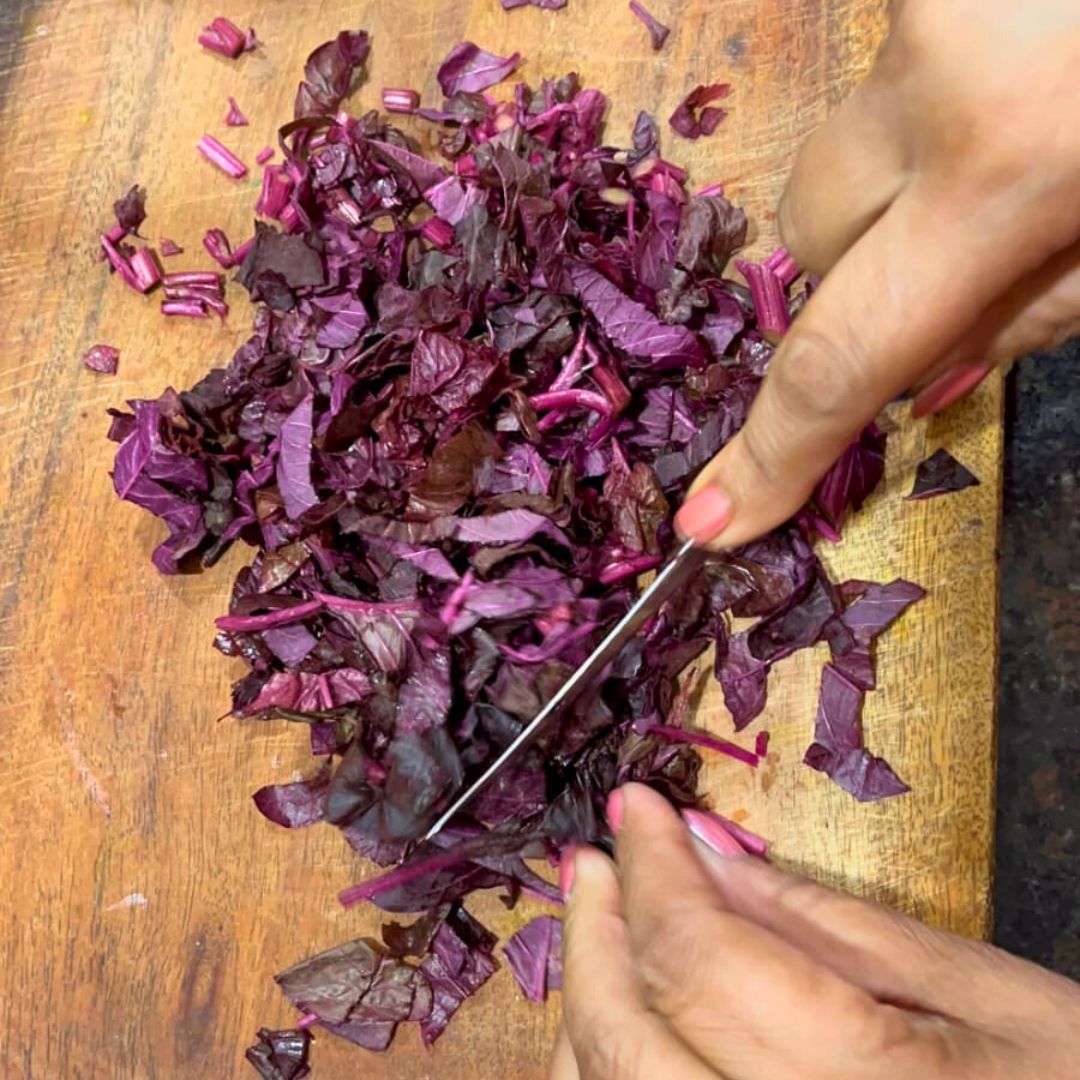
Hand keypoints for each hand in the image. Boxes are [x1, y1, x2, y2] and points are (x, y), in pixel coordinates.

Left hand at [552, 783, 1079, 1079]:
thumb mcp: (972, 990)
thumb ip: (818, 922)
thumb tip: (698, 850)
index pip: (703, 960)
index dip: (655, 868)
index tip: (636, 808)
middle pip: (631, 1044)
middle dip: (596, 935)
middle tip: (592, 860)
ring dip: (586, 1007)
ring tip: (597, 924)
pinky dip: (601, 1073)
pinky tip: (614, 1021)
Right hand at [675, 0, 1079, 548]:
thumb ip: (1030, 318)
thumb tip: (917, 381)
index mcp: (1014, 165)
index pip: (842, 353)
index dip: (771, 451)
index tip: (710, 520)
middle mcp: (934, 78)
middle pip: (809, 234)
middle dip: (862, 271)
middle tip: (970, 246)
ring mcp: (914, 11)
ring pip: (830, 162)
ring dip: (887, 195)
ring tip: (996, 153)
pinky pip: (875, 87)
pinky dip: (925, 119)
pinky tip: (1004, 88)